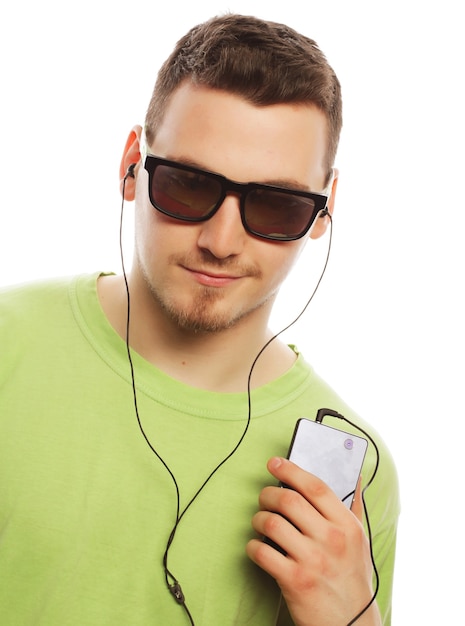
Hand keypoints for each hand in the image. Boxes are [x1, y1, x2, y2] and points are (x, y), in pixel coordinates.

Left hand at [246, 457, 380, 625]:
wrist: (352, 624)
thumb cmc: (352, 578)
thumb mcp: (360, 541)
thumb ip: (355, 507)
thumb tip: (354, 475)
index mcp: (347, 525)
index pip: (315, 486)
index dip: (291, 470)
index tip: (275, 463)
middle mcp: (331, 539)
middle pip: (289, 500)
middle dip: (268, 494)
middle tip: (264, 498)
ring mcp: (312, 560)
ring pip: (271, 523)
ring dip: (258, 519)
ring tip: (260, 523)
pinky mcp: (295, 581)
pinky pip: (261, 552)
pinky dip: (253, 546)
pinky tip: (258, 548)